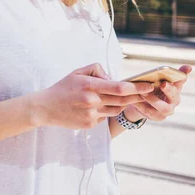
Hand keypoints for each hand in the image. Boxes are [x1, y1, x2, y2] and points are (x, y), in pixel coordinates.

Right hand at [30, 63, 154, 129]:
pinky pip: (105, 117)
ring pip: (116, 109)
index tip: (149, 85)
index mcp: (90, 86)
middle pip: (123, 101)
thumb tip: (112, 77)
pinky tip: (95, 106)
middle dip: (137, 96)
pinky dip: (106, 111)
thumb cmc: (63, 88)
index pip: (120, 88)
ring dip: (121, 104)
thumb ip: (97, 70)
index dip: (137, 87)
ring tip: (117, 97)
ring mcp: (92, 115)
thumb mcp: (77, 72)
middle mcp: (93, 101)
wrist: (46, 108)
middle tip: (148, 93)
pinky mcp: (90, 124)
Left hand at [129, 65, 191, 121]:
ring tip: (143, 93)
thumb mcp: (158, 80)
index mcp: (175, 88)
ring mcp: (167, 110)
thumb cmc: (153, 89)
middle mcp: (174, 100)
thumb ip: (168, 73)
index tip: (182, 73)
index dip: (182, 77)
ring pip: (163, 107)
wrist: (143, 103)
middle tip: (162, 84)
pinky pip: (151, 113)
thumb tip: (188, 67)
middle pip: (174, 96)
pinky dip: (142, 107)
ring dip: (152, 99)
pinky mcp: (158, 117)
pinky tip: (135, 102)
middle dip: (169, 90)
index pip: (181, 82)